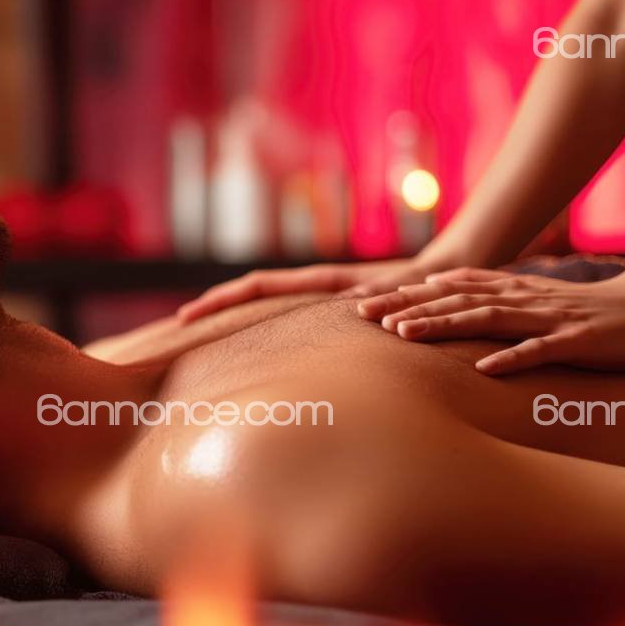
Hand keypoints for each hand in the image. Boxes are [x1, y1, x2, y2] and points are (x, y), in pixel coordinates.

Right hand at [177, 258, 431, 323]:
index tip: (189, 315)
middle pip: (253, 293)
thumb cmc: (422, 286)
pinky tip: (252, 349)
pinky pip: (287, 317)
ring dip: (235, 316)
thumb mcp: (397, 296)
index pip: (260, 286)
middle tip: (181, 326)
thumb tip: (354, 309)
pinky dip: (263, 326)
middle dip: (217, 307)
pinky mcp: (330, 310)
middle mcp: (313, 288)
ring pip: (266, 304)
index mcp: (321, 281)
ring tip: (204, 339)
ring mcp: (318, 298)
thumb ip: (377, 301)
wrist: (443, 275)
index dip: (223, 300)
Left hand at [355, 267, 624, 374]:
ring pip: (486, 319)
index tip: (362, 305)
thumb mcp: (533, 303)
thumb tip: (446, 296)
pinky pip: (539, 350)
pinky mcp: (575, 341)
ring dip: (443, 325)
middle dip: (407, 308)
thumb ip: (493, 300)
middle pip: (454, 300)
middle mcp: (522, 299)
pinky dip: (512, 358)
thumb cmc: (590, 314)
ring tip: (404, 335)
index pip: (447, 289)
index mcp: (510, 291)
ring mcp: (547, 319)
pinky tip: (484, 368)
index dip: (404, 296)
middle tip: (363, 316)